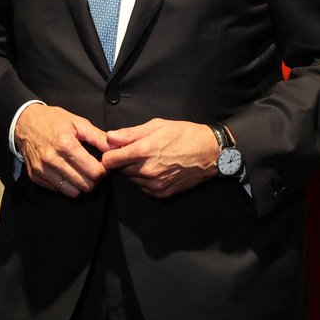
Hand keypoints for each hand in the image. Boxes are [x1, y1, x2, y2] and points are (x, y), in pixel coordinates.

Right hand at [14, 104, 110, 196]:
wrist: (24, 122)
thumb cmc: (52, 120)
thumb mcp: (78, 122)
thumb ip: (98, 137)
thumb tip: (115, 148)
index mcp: (66, 145)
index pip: (93, 171)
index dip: (103, 170)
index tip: (102, 165)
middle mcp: (53, 160)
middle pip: (85, 184)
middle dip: (93, 179)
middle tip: (93, 170)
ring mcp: (42, 170)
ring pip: (72, 192)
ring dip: (80, 185)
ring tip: (80, 173)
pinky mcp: (36, 177)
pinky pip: (58, 190)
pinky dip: (66, 185)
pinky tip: (67, 173)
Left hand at [101, 119, 219, 197]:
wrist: (209, 152)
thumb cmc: (184, 134)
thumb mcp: (157, 126)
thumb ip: (130, 133)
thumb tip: (109, 137)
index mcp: (144, 151)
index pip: (110, 160)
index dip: (109, 154)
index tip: (114, 150)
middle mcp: (147, 170)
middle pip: (120, 170)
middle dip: (123, 161)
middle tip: (137, 151)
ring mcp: (155, 184)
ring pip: (131, 179)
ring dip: (134, 171)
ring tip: (150, 159)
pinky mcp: (162, 193)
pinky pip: (143, 188)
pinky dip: (145, 180)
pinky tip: (157, 169)